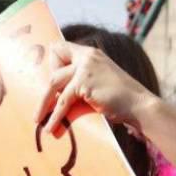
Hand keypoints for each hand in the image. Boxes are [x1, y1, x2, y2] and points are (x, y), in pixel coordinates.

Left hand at [35, 41, 158, 134]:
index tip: (52, 84)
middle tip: (42, 108)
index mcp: (90, 53)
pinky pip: (62, 100)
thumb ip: (83, 81)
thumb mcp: (100, 82)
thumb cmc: (122, 99)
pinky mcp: (85, 83)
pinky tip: (50, 127)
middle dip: (46, 90)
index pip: (60, 48)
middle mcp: (86, 56)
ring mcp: (85, 68)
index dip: (52, 65)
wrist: (139, 105)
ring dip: (43, 104)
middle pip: (53, 67)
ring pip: (53, 83)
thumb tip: (62, 95)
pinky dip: (55, 116)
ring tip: (37, 121)